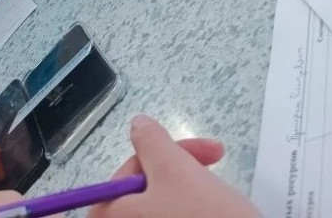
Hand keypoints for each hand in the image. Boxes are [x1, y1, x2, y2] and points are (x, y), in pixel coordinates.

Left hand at [88, 115, 258, 217]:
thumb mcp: (175, 169)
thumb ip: (151, 142)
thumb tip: (137, 124)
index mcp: (112, 217)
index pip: (126, 174)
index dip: (161, 154)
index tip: (201, 151)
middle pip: (144, 191)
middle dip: (179, 169)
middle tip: (215, 161)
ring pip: (163, 208)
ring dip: (190, 190)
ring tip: (219, 192)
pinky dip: (192, 212)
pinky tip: (218, 211)